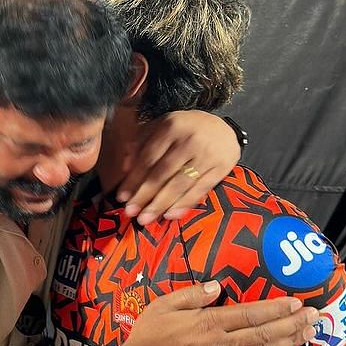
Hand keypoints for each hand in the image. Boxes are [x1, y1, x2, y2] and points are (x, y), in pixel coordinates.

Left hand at [116, 111, 240, 224]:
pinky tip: (170, 215)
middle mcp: (189, 140)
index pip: (148, 157)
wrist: (223, 127)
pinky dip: (184, 204)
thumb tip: (125, 167)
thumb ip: (142, 142)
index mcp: (171, 127)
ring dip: (160, 204)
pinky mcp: (221, 167)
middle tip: (130, 213)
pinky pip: (200, 189)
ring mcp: (207, 154)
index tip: (122, 197)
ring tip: (145, 219)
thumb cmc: (185, 129)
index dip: (134, 179)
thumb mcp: (162, 126)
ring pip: (179, 184)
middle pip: (162, 172)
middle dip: (144, 195)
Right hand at [119, 282, 315, 345]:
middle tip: (314, 316)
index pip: (251, 314)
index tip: (296, 302)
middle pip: (265, 334)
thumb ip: (193, 294)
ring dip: (291, 343)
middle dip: (293, 324)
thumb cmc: (150, 334)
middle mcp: (221, 345)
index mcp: (209, 324)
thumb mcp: (164, 305)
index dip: (276, 308)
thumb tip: (218, 286)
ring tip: (310, 333)